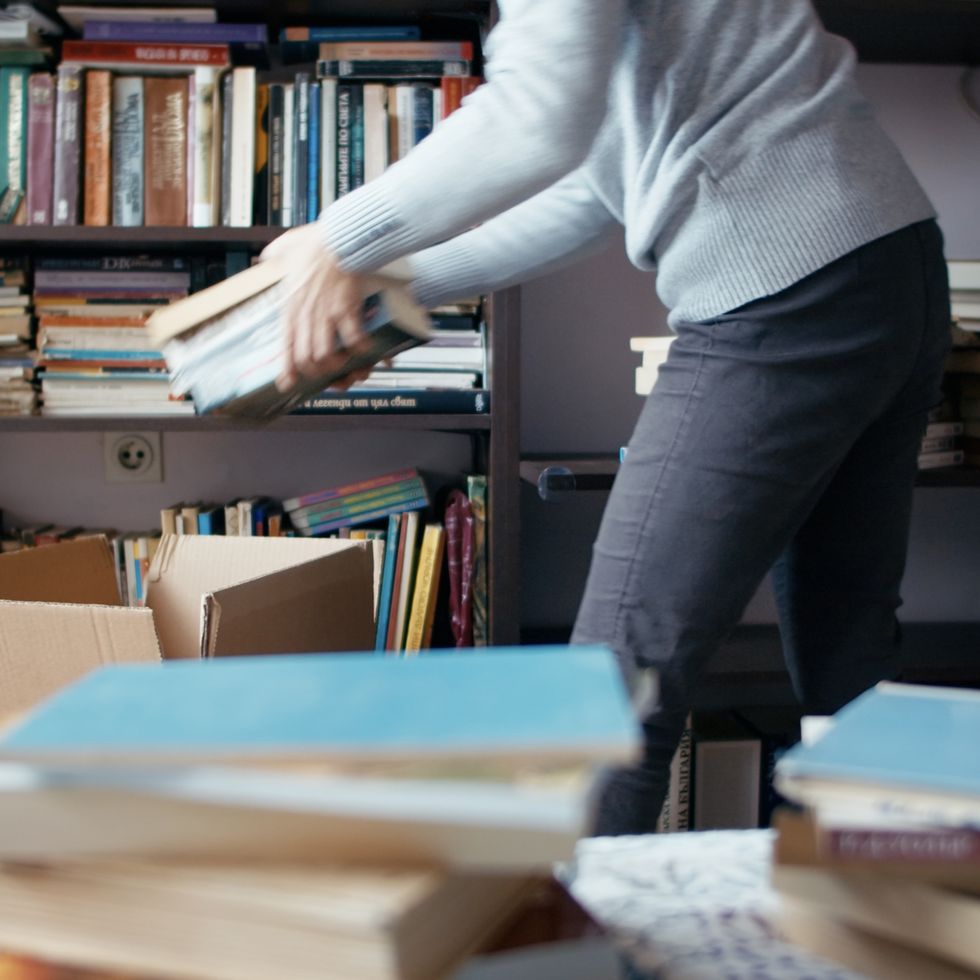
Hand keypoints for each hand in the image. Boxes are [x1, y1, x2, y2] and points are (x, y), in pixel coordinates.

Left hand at [261, 224, 373, 391]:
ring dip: (338, 363)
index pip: (285, 346)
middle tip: (327, 370)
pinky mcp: (346, 310)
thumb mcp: (286, 248)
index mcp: (290, 305)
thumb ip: (276, 254)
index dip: (287, 369)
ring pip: (326, 355)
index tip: (288, 383)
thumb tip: (267, 254)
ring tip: (346, 361)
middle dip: (317, 370)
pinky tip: (366, 346)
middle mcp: (305, 314)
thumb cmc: (317, 241)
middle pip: (306, 358)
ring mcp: (325, 314)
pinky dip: (361, 348)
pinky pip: (353, 340)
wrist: (340, 237)